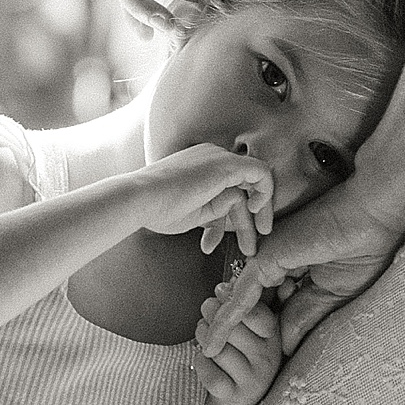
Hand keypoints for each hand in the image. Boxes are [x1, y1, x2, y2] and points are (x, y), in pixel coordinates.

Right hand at [125, 143, 273, 253]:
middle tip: (254, 243)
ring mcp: (219, 158)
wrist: (139, 200)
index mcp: (200, 166)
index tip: (235, 236)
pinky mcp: (226, 165)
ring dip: (253, 220)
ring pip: (251, 187)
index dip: (235, 214)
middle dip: (251, 218)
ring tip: (249, 247)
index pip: (228, 188)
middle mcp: (212, 157)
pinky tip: (256, 214)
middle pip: (243, 186)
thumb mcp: (192, 213)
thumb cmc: (156, 209)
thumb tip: (228, 217)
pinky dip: (264, 195)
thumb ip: (213, 211)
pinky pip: (260, 174)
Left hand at [191, 293, 282, 404]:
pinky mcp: (235, 396)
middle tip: (205, 309)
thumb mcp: (251, 327)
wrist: (238, 395)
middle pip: (234, 330)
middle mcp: (268, 358)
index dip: (234, 302)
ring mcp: (253, 380)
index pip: (259, 316)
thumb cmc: (240, 352)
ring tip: (202, 334)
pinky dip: (201, 364)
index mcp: (274, 336)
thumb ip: (247, 304)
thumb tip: (232, 279)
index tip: (219, 291)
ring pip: (220, 351)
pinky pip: (211, 375)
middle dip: (212, 315)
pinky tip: (203, 358)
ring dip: (203, 338)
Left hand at [199, 180, 404, 356]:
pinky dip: (225, 324)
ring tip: (207, 355)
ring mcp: (266, 262)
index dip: (264, 329)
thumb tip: (286, 349)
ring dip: (224, 331)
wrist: (370, 216)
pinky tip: (211, 346)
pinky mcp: (263, 262)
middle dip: (239, 332)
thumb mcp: (333, 294)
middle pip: (253, 306)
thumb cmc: (363, 248)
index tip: (250, 355)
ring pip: (240, 305)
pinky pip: (240, 300)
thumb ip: (305, 316)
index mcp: (294, 268)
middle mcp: (275, 264)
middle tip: (216, 356)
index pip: (273, 305)